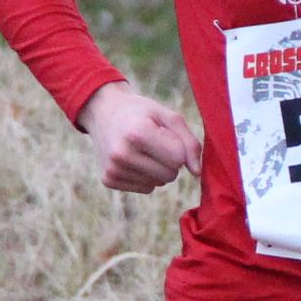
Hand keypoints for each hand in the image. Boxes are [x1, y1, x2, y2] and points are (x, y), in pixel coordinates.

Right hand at [78, 82, 198, 193]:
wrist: (103, 112)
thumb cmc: (142, 113)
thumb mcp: (168, 116)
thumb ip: (189, 142)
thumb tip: (197, 172)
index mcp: (137, 133)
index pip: (178, 159)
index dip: (178, 147)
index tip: (163, 133)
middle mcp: (122, 154)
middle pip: (170, 175)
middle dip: (169, 161)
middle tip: (154, 142)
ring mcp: (113, 169)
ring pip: (159, 183)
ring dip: (157, 168)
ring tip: (141, 149)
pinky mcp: (108, 180)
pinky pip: (146, 188)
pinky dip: (145, 176)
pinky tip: (133, 159)